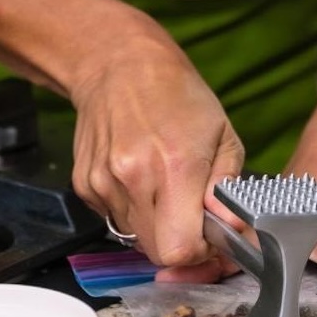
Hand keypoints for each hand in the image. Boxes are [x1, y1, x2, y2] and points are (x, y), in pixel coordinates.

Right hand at [68, 34, 244, 269]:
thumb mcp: (223, 133)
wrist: (119, 64)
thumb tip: (232, 229)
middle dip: (178, 241)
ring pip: (134, 238)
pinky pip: (113, 219)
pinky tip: (139, 176)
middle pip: (157, 252)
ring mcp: (104, 182)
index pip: (181, 250)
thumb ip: (229, 189)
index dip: (200, 251)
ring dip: (154, 224)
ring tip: (162, 183)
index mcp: (175, 165)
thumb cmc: (177, 95)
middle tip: (188, 211)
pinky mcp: (84, 184)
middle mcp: (134, 177)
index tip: (208, 233)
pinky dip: (130, 208)